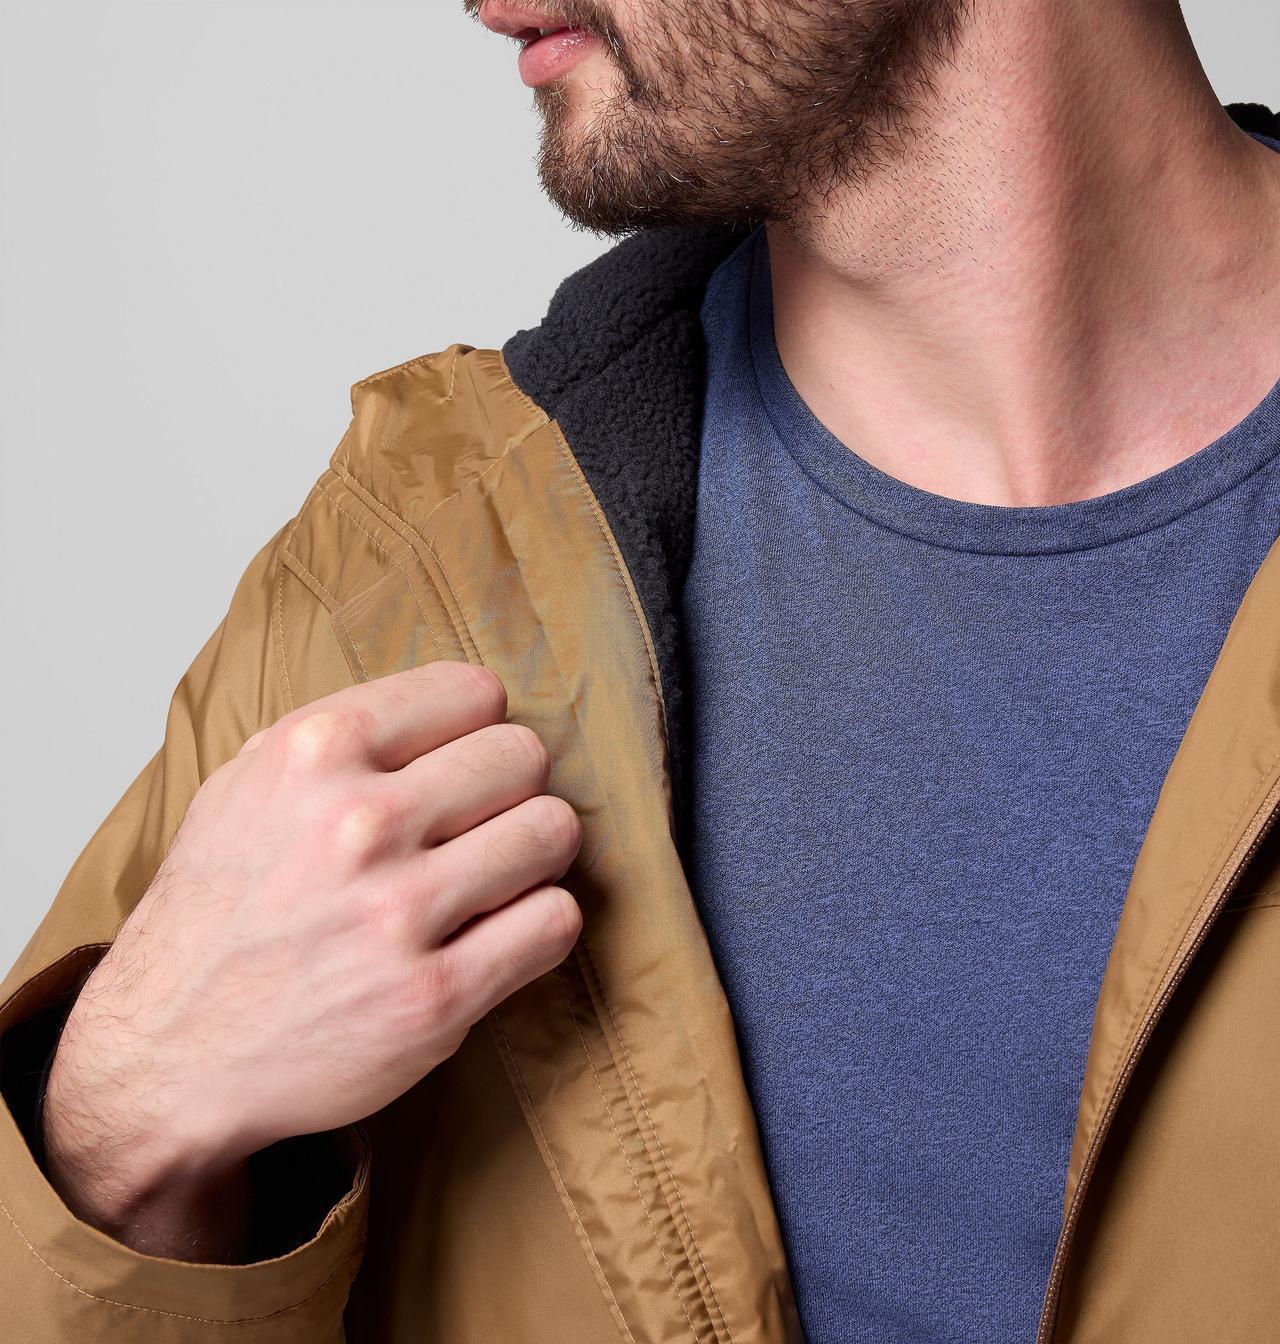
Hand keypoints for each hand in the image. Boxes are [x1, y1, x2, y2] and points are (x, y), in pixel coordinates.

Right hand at [43, 662, 582, 1259]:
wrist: (165, 1056)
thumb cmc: (216, 918)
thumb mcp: (246, 787)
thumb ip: (343, 736)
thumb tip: (456, 706)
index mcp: (313, 752)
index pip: (473, 693)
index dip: (477, 728)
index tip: (464, 759)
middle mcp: (358, 823)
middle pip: (523, 756)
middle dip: (512, 788)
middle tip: (483, 824)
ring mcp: (398, 913)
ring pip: (553, 831)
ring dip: (534, 854)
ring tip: (495, 877)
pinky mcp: (434, 997)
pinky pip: (554, 921)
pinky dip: (540, 924)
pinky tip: (499, 932)